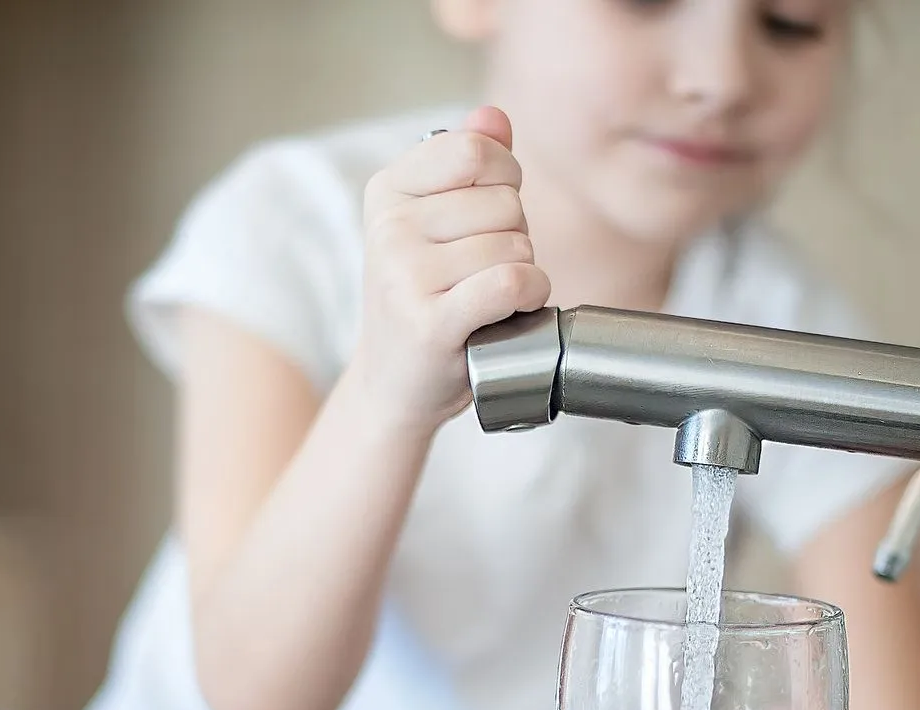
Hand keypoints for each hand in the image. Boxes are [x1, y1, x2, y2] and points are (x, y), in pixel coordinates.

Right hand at [353, 105, 550, 434]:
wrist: (395, 383)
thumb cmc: (426, 299)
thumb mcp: (436, 223)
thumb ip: (467, 164)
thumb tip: (493, 116)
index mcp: (388, 191)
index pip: (478, 150)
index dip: (506, 181)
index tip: (488, 217)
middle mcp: (390, 228)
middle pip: (504, 201)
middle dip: (514, 235)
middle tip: (482, 271)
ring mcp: (405, 275)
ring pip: (515, 245)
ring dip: (523, 272)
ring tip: (489, 298)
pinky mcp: (431, 323)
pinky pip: (512, 283)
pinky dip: (531, 296)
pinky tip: (514, 310)